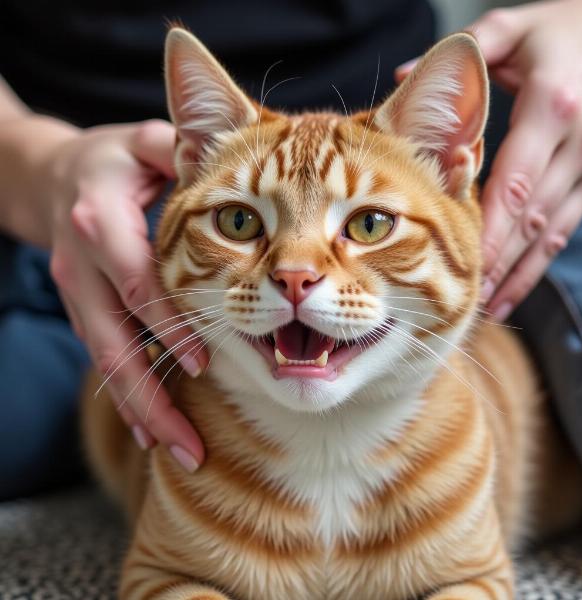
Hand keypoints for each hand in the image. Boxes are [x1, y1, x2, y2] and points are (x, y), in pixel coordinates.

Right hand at [44, 119, 206, 470]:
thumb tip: (223, 160)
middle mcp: (83, 266)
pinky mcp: (80, 309)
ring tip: (176, 450)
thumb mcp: (141, 143)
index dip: (170, 327)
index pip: (140, 285)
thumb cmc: (111, 160)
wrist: (52, 175)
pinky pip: (103, 358)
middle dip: (152, 396)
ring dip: (140, 409)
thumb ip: (177, 148)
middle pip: (116, 343)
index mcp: (102, 223)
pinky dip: (126, 393)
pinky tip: (150, 426)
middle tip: (189, 444)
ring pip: (107, 362)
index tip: (204, 366)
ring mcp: (77, 293)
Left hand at [468, 0, 581, 319]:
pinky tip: (513, 290)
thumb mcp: (516, 29)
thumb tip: (401, 76)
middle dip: (495, 262)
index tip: (461, 264)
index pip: (513, 181)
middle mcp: (580, 141)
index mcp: (552, 106)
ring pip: (549, 232)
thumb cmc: (566, 31)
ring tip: (484, 309)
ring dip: (515, 274)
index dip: (488, 228)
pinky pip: (564, 230)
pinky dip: (537, 264)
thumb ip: (465, 51)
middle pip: (528, 216)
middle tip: (462, 301)